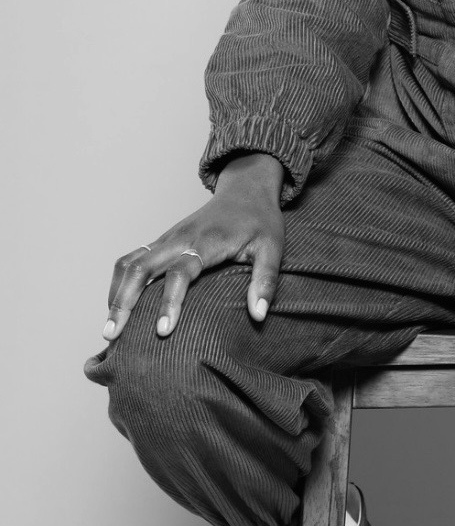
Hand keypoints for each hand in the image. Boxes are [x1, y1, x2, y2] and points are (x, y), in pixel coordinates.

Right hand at [104, 153, 285, 342]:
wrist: (246, 189)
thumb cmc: (260, 221)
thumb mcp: (272, 248)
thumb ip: (266, 280)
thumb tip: (259, 315)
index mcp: (206, 241)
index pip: (180, 272)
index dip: (169, 302)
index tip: (162, 331)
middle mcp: (180, 238)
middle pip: (141, 268)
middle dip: (123, 302)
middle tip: (112, 336)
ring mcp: (167, 238)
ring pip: (129, 263)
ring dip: (116, 293)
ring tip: (110, 327)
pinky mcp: (162, 241)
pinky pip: (132, 259)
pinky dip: (120, 282)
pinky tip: (118, 306)